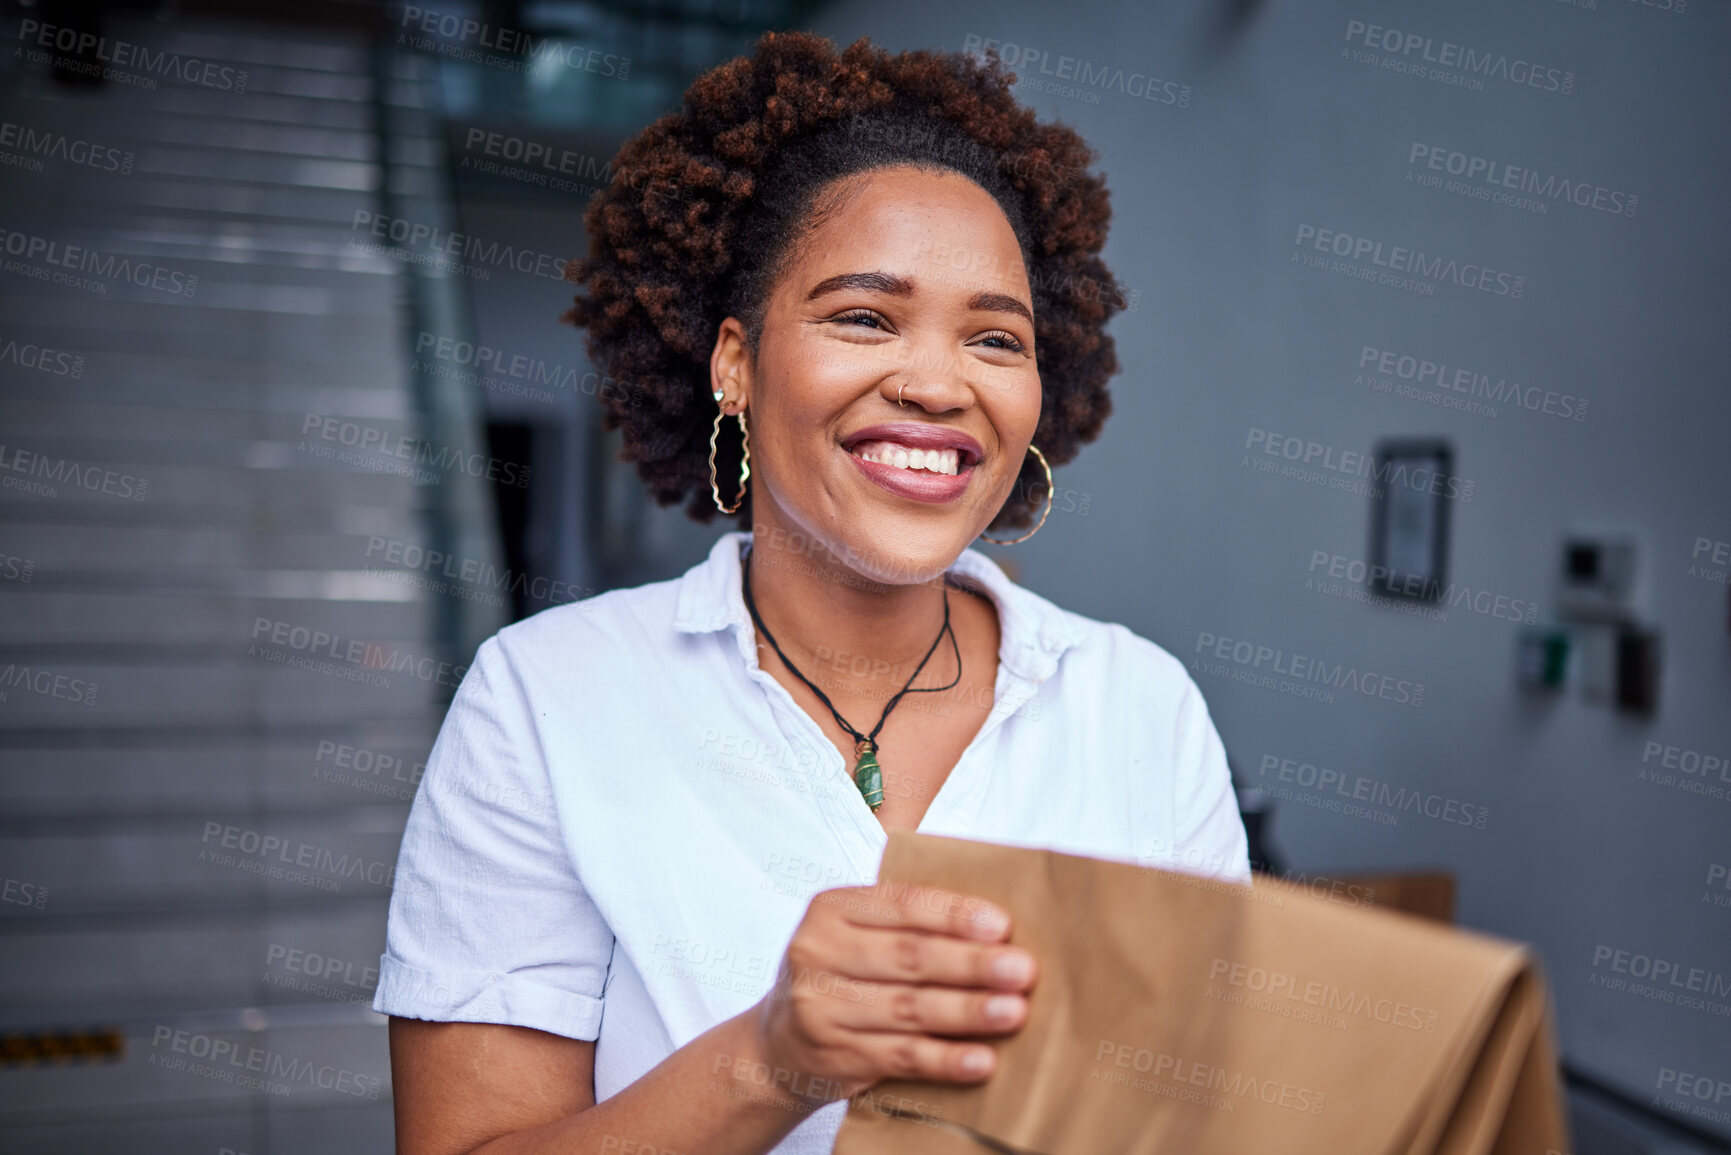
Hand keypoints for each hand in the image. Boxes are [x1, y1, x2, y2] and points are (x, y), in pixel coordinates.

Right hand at [747, 882, 1036, 1105]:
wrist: (779, 1042)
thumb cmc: (840, 973)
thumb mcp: (855, 929)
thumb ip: (907, 915)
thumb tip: (989, 914)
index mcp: (830, 909)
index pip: (900, 905)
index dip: (953, 915)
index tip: (1002, 925)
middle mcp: (818, 954)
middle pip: (908, 957)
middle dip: (971, 963)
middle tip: (1022, 969)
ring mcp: (822, 1008)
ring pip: (907, 1008)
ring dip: (966, 1011)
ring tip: (1014, 1011)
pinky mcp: (836, 1055)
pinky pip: (900, 1057)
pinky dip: (945, 1060)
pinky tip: (981, 1060)